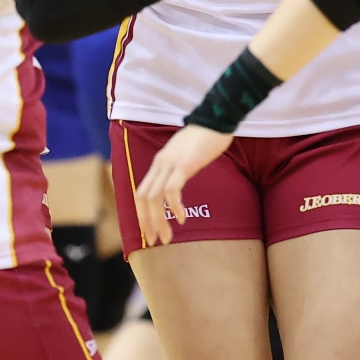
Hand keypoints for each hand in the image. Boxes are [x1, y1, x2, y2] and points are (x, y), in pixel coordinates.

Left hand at [133, 124, 239, 247]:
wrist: (217, 118)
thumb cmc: (206, 137)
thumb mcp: (186, 155)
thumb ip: (179, 169)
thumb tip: (178, 185)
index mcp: (159, 163)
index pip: (141, 193)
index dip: (142, 215)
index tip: (150, 232)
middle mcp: (160, 164)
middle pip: (142, 198)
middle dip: (146, 223)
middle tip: (155, 242)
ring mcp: (170, 164)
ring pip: (154, 198)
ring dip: (158, 221)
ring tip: (167, 237)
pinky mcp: (184, 164)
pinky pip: (172, 190)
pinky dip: (174, 207)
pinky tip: (182, 218)